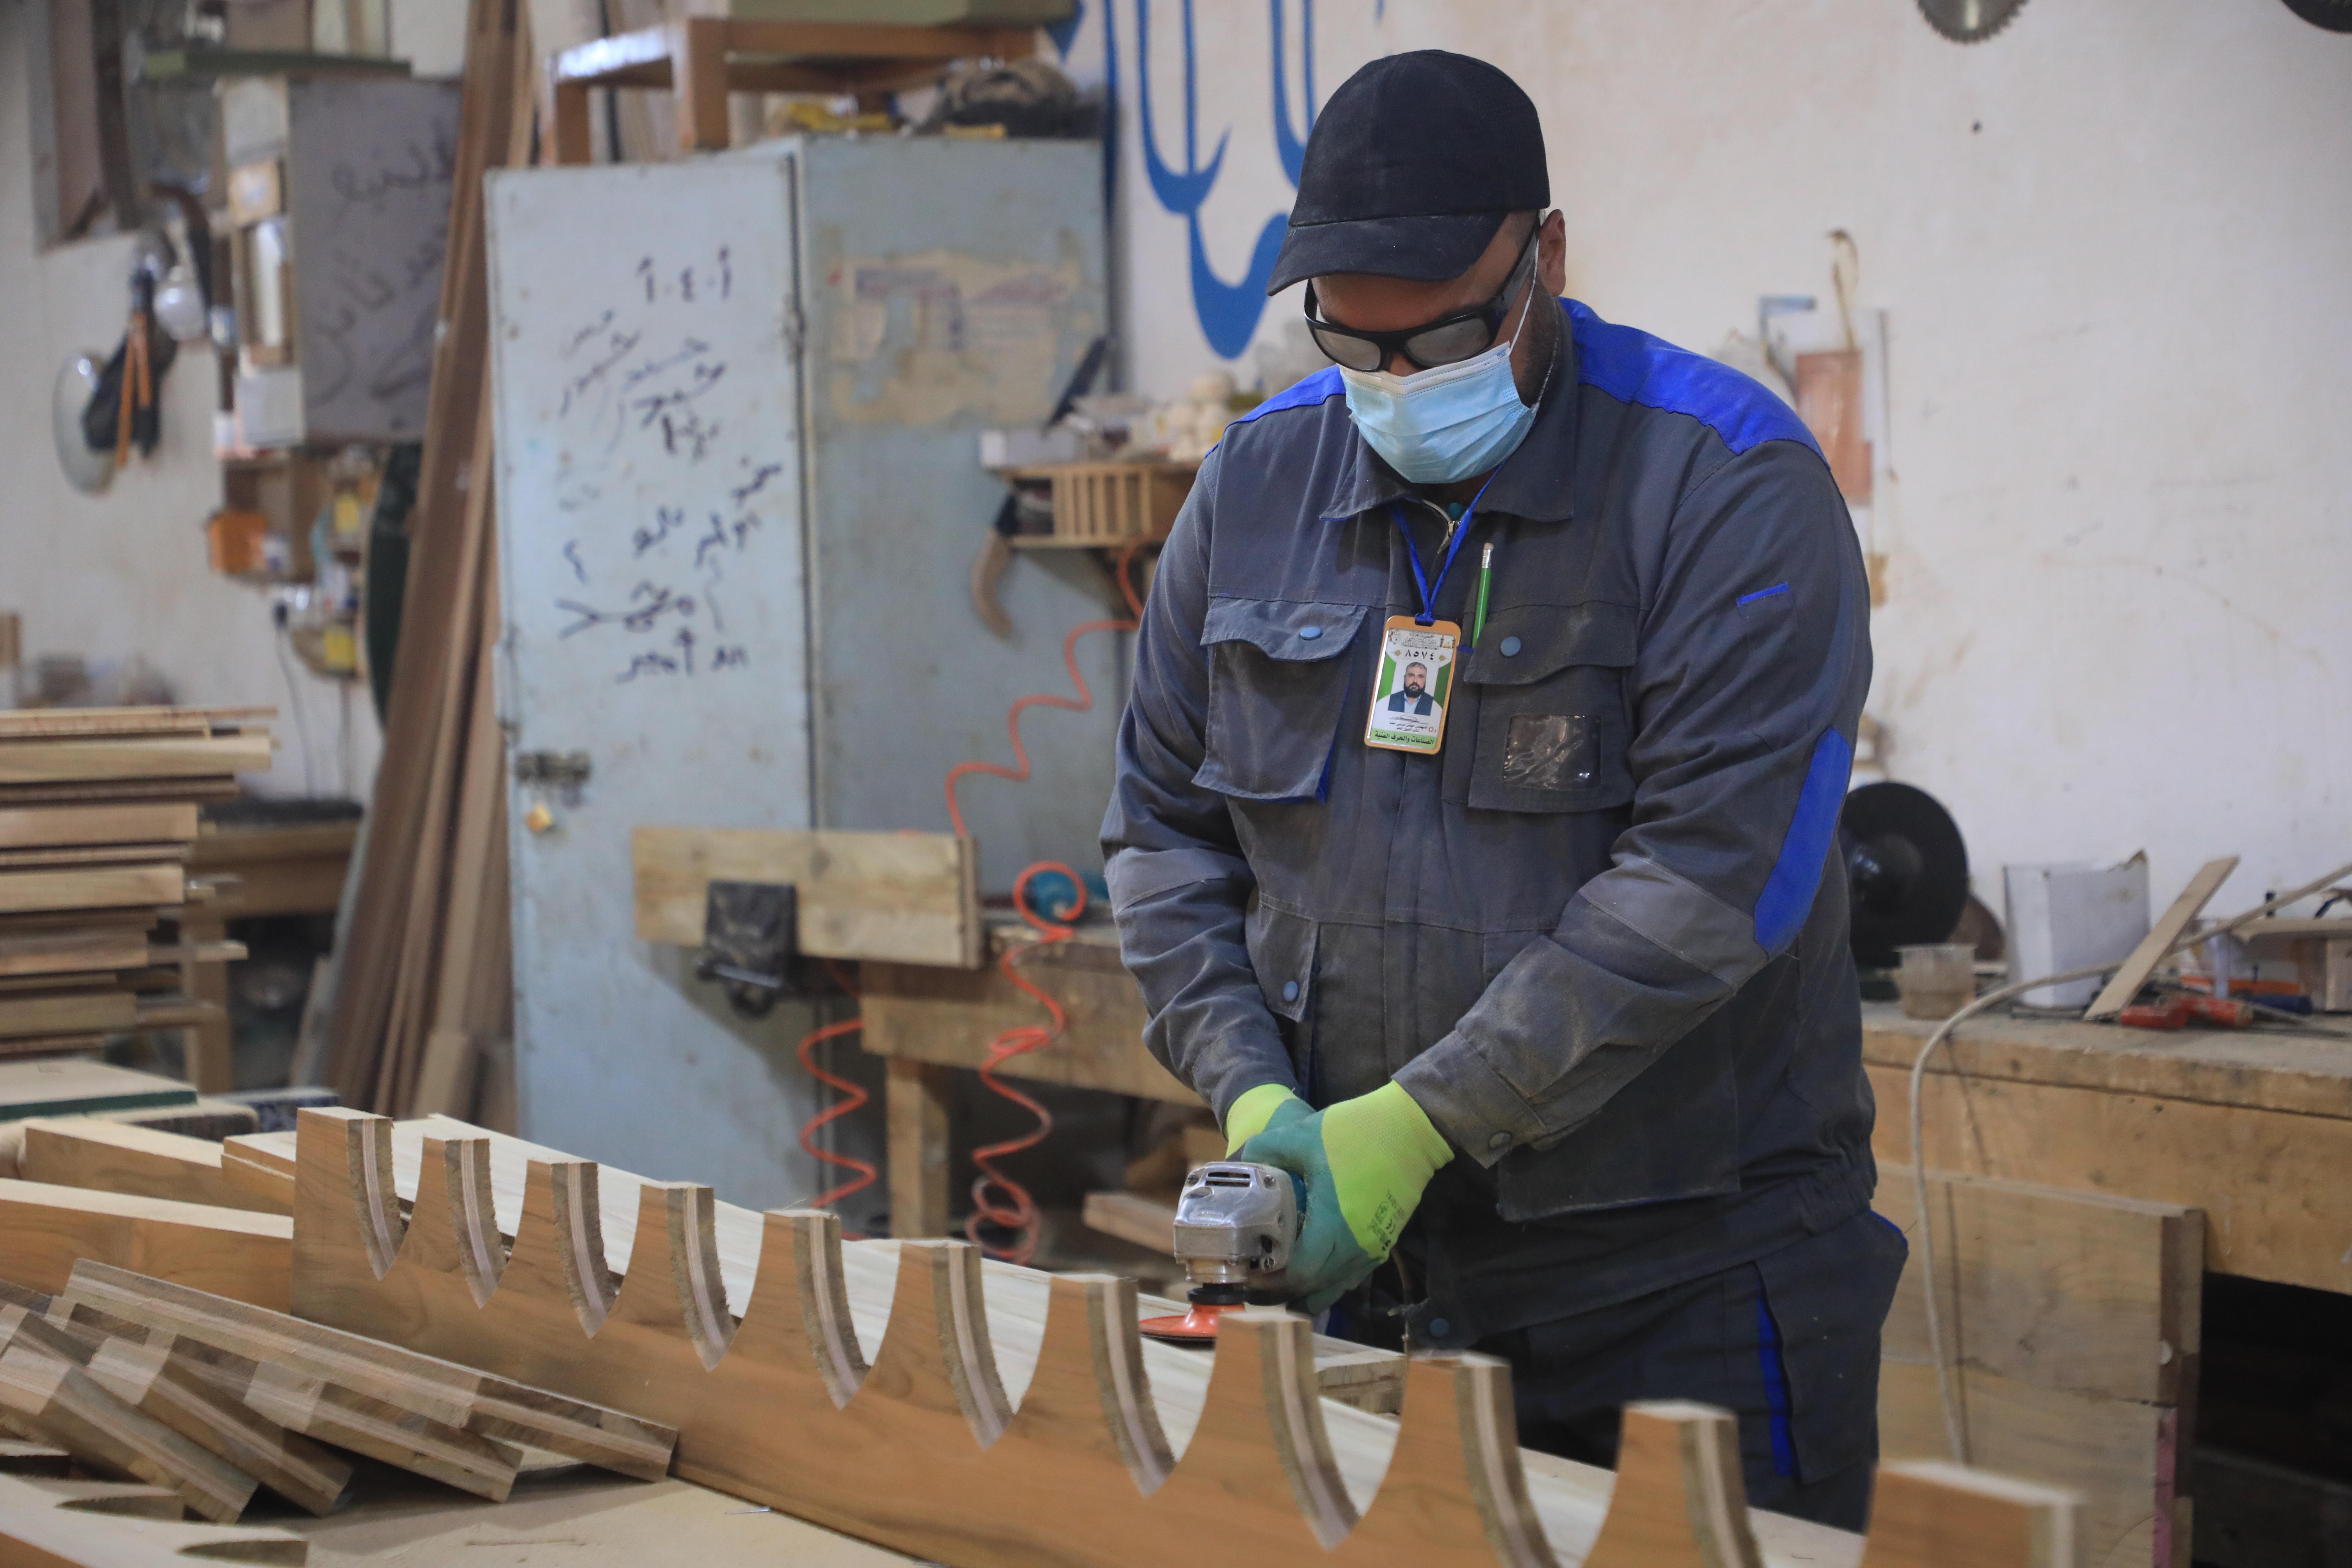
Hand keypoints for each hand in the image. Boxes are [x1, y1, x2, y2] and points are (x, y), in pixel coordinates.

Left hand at [1232, 1082, 1452, 1312]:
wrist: (1414, 1129)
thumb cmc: (1358, 1132)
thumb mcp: (1301, 1136)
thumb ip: (1265, 1151)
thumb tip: (1241, 1165)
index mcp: (1334, 1225)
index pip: (1300, 1275)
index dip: (1270, 1285)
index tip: (1248, 1279)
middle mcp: (1357, 1246)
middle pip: (1314, 1289)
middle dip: (1281, 1293)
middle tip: (1254, 1285)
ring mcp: (1374, 1247)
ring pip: (1335, 1287)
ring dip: (1305, 1291)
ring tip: (1277, 1285)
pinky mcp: (1384, 1242)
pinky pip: (1351, 1275)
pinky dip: (1328, 1281)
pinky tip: (1311, 1271)